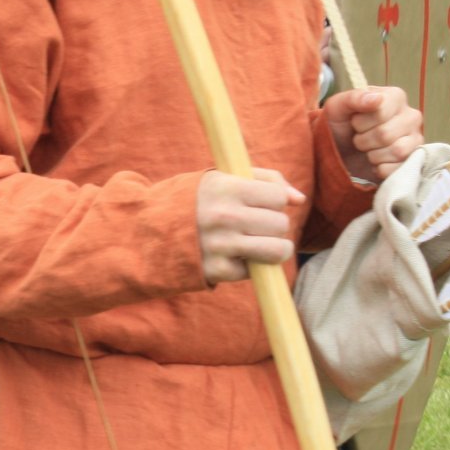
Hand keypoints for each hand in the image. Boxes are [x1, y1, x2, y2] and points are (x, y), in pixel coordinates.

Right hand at [196, 168, 303, 284]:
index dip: (273, 202)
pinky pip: (255, 271)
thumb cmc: (197, 201)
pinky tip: (233, 256)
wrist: (150, 231)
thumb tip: (299, 199)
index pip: (277, 198)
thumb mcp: (222, 179)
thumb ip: (266, 180)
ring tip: (259, 244)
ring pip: (277, 250)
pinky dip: (248, 266)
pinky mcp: (216, 270)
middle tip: (255, 226)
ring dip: (274, 249)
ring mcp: (219, 245)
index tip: (259, 204)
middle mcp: (222, 216)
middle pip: (280, 224)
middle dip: (273, 226)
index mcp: (224, 188)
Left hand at [323, 85, 422, 181]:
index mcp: (395, 97)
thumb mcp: (338, 107)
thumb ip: (354, 98)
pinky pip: (399, 169)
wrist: (340, 150)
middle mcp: (411, 116)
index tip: (354, 122)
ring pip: (397, 151)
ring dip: (372, 155)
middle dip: (363, 141)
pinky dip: (380, 169)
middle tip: (358, 138)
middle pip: (386, 134)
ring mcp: (415, 139)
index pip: (380, 112)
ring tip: (367, 150)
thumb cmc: (340, 125)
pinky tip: (375, 162)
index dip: (360, 122)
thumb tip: (376, 99)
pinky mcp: (414, 160)